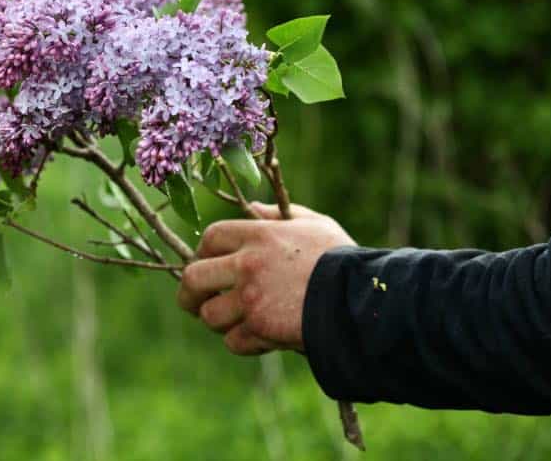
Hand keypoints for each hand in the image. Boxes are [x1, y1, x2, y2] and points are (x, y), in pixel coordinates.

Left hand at [177, 202, 354, 354]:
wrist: (361, 299)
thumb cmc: (341, 260)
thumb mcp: (314, 224)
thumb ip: (278, 214)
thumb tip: (252, 208)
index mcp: (257, 235)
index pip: (209, 238)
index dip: (202, 253)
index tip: (205, 264)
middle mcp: (247, 264)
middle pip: (192, 278)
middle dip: (189, 294)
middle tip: (195, 303)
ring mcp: (251, 298)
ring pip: (210, 315)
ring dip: (218, 323)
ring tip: (233, 323)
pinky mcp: (260, 328)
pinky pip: (234, 341)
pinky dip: (244, 343)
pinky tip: (262, 338)